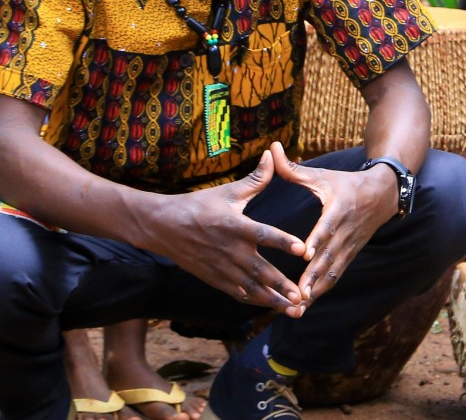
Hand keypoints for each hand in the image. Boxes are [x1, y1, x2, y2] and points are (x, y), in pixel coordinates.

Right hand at [139, 151, 309, 314]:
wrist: (162, 226)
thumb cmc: (198, 205)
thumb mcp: (227, 191)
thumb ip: (255, 179)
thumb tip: (273, 155)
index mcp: (234, 225)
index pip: (263, 234)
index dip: (284, 242)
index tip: (303, 250)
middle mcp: (229, 249)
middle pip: (260, 270)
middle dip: (282, 285)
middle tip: (302, 296)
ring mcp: (221, 267)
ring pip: (251, 287)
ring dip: (272, 299)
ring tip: (294, 309)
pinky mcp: (214, 278)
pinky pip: (237, 293)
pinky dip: (255, 301)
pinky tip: (271, 307)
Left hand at [265, 143, 399, 305]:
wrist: (383, 194)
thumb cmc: (346, 183)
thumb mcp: (322, 176)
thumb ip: (293, 169)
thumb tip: (271, 149)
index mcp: (339, 209)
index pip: (327, 227)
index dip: (318, 241)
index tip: (305, 255)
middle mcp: (346, 231)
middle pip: (329, 256)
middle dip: (313, 276)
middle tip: (297, 293)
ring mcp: (350, 245)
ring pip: (333, 271)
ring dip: (317, 289)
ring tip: (299, 306)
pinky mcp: (350, 255)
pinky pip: (336, 275)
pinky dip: (323, 290)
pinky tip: (307, 304)